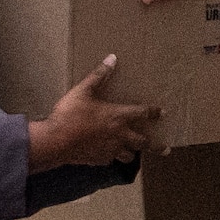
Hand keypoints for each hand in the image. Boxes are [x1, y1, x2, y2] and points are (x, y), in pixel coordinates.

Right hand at [26, 56, 167, 170]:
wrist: (56, 141)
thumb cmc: (70, 114)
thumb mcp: (83, 91)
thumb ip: (98, 75)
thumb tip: (112, 58)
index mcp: (119, 116)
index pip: (143, 113)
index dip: (154, 112)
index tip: (163, 113)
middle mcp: (120, 135)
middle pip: (143, 142)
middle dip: (155, 145)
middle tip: (164, 148)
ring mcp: (111, 150)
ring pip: (129, 155)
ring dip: (133, 152)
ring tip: (134, 152)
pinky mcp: (100, 160)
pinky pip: (111, 160)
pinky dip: (112, 157)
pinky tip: (108, 154)